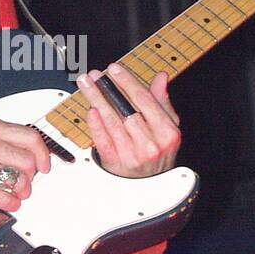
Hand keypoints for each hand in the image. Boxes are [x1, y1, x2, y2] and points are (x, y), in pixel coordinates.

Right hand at [0, 119, 50, 210]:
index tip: (44, 164)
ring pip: (19, 182)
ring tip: (15, 193)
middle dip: (31, 176)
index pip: (30, 137)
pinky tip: (7, 203)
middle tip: (25, 182)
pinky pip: (5, 199)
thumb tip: (24, 149)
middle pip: (28, 162)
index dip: (43, 153)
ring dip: (22, 192)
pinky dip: (12, 205)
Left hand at [77, 62, 180, 177]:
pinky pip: (103, 141)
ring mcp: (133, 155)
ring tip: (87, 85)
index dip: (127, 82)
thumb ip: (162, 101)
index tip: (114, 69)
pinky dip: (96, 125)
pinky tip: (91, 110)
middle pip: (126, 109)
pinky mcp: (116, 163)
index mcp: (167, 132)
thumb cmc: (157, 152)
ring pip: (112, 122)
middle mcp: (151, 144)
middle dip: (108, 89)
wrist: (148, 184)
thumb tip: (161, 78)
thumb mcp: (167, 127)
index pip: (144, 100)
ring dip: (97, 100)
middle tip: (95, 75)